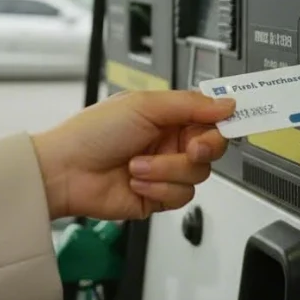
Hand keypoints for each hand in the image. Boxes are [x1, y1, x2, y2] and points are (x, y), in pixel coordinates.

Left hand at [31, 90, 235, 220]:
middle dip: (200, 149)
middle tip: (189, 148)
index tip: (233, 121)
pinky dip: (157, 189)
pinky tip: (135, 181)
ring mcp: (163, 170)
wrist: (66, 171)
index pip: (209, 116)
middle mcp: (168, 142)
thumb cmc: (93, 132)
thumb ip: (190, 104)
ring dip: (166, 171)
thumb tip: (226, 102)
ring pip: (197, 175)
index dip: (222, 120)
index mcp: (166, 115)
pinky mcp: (158, 197)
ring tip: (137, 165)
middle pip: (211, 148)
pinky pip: (180, 196)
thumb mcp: (143, 106)